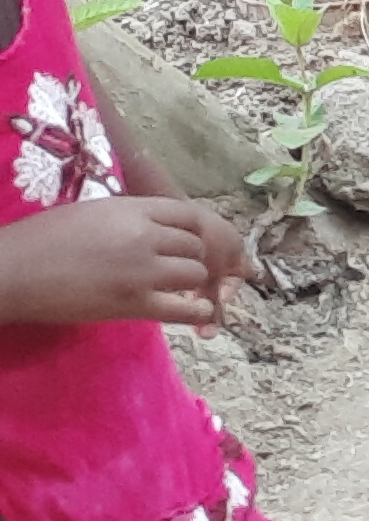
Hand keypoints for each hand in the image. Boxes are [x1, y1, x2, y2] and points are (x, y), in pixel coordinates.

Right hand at [0, 196, 247, 329]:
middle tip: (176, 271)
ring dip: (191, 284)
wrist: (9, 272)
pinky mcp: (135, 303)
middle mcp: (144, 235)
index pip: (190, 214)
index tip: (184, 244)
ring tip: (175, 290)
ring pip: (196, 274)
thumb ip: (129, 217)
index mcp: (131, 209)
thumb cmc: (39, 241)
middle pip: (196, 245)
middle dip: (191, 258)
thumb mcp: (90, 214)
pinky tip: (193, 312)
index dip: (193, 232)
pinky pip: (187, 309)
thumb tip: (157, 227)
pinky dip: (197, 312)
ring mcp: (142, 270)